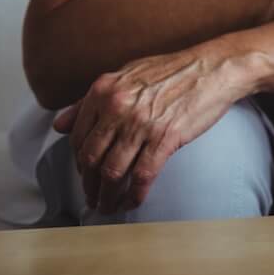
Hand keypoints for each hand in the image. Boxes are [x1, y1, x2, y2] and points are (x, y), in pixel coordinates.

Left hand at [54, 45, 247, 214]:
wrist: (214, 68)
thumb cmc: (172, 71)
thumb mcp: (126, 75)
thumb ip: (90, 101)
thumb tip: (59, 124)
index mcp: (103, 91)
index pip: (78, 138)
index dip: (78, 163)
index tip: (85, 174)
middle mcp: (117, 107)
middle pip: (91, 159)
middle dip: (89, 185)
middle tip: (92, 197)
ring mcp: (141, 124)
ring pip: (112, 172)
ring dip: (107, 196)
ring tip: (108, 206)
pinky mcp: (165, 138)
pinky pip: (142, 176)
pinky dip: (135, 194)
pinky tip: (133, 201)